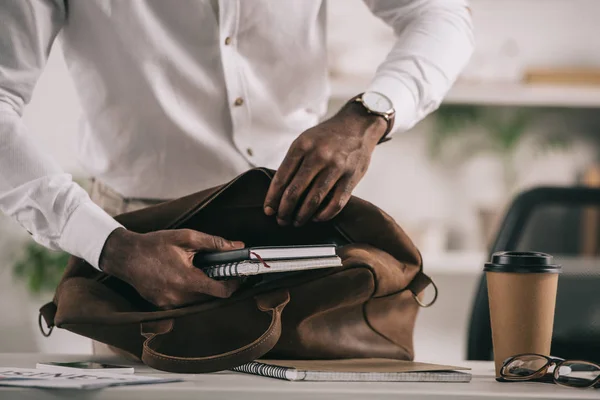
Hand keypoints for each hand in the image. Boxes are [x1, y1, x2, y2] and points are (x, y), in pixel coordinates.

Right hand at [99, 228, 244, 308]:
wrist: (125, 256)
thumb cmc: (154, 244)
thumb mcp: (186, 238)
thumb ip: (214, 243)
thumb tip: (237, 246)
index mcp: (186, 280)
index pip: (221, 292)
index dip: (233, 284)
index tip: (237, 275)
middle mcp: (178, 297)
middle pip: (211, 297)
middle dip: (219, 284)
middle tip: (221, 269)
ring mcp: (169, 304)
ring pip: (199, 302)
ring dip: (205, 289)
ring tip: (202, 272)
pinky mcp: (162, 307)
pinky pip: (185, 303)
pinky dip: (190, 293)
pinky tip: (186, 278)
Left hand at [263, 101, 386, 225]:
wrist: (358, 125)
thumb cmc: (327, 136)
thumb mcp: (306, 140)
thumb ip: (293, 162)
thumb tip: (278, 191)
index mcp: (302, 145)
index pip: (281, 177)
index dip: (272, 197)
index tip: (268, 209)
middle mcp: (318, 155)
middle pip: (295, 191)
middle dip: (284, 210)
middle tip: (281, 220)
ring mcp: (336, 167)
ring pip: (314, 200)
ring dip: (302, 216)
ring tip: (296, 222)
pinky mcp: (351, 177)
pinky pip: (336, 203)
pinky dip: (324, 215)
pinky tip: (317, 218)